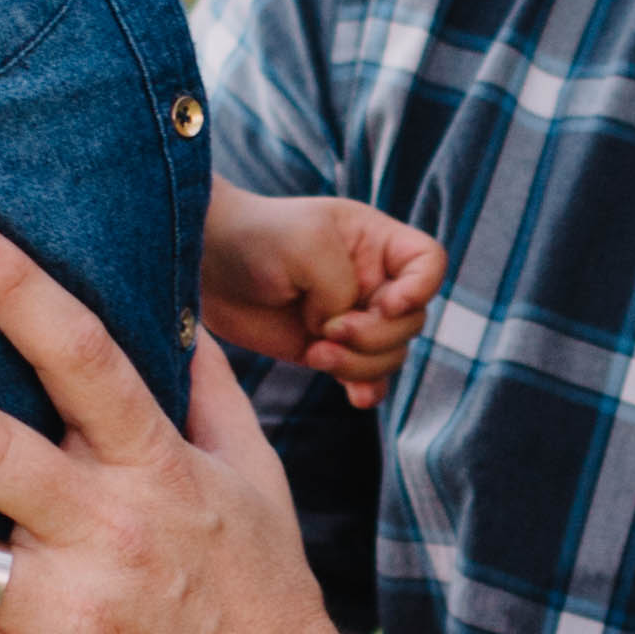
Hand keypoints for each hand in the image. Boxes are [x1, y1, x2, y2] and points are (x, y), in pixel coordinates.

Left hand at [199, 187, 444, 393]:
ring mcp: (351, 318)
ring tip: (315, 353)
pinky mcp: (326, 349)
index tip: (384, 303)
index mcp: (376, 242)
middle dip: (375, 335)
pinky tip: (351, 397)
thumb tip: (341, 332)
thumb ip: (340, 289)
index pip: (430, 263)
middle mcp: (372, 281)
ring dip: (359, 364)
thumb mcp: (307, 245)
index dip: (420, 290)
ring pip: (390, 356)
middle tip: (328, 330)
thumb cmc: (255, 236)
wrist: (205, 262)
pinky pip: (366, 379)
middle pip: (412, 322)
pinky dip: (364, 389)